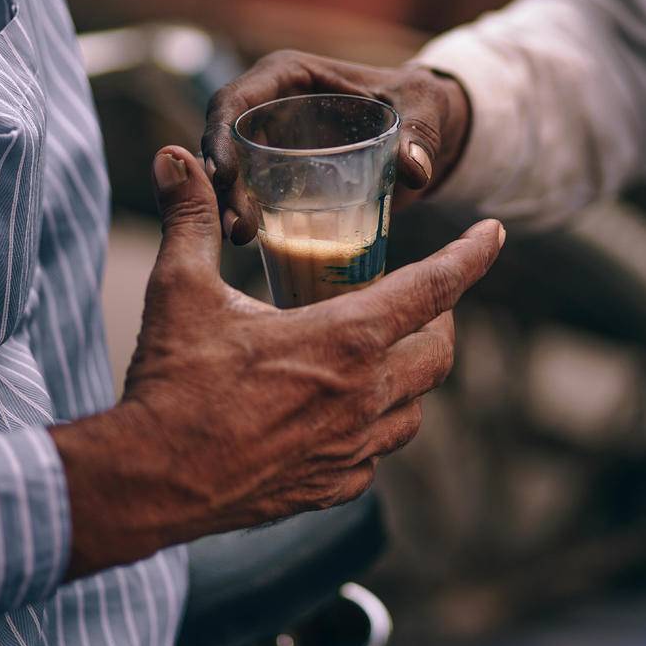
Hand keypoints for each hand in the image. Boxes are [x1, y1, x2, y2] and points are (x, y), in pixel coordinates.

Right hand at [51, 146, 503, 577]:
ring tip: (384, 357)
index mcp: (346, 339)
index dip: (472, 256)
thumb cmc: (173, 383)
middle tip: (421, 302)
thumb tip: (177, 160)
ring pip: (414, 409)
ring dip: (410, 377)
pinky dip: (373, 429)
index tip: (495, 234)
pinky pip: (375, 455)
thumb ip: (191, 219)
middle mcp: (365, 395)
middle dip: (440, 321)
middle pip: (439, 353)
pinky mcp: (331, 486)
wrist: (150, 481)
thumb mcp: (181, 290)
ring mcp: (352, 447)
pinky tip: (342, 416)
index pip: (435, 287)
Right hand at [201, 51, 471, 243]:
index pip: (236, 99)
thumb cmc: (421, 104)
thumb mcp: (425, 108)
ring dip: (230, 204)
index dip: (220, 134)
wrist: (426, 129)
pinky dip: (251, 216)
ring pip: (233, 172)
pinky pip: (255, 194)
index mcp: (290, 75)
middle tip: (237, 227)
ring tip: (242, 239)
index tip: (226, 174)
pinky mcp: (282, 173)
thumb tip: (415, 171)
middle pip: (226, 141)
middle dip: (223, 183)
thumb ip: (420, 134)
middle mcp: (271, 105)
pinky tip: (255, 244)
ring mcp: (273, 141)